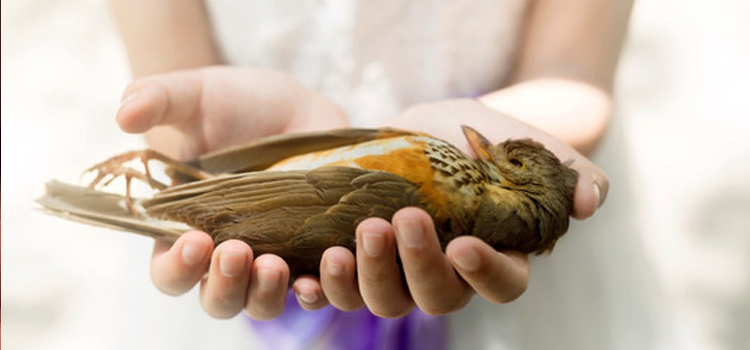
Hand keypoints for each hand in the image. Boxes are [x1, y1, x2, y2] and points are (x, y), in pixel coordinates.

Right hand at [116, 66, 348, 318]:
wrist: (290, 104)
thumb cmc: (230, 104)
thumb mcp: (191, 95)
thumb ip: (156, 99)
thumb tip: (124, 115)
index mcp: (184, 230)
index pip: (170, 272)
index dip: (178, 268)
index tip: (195, 241)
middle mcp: (225, 253)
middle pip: (218, 299)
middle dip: (224, 285)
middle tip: (238, 251)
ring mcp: (271, 255)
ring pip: (263, 302)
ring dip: (267, 292)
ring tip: (276, 265)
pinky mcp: (312, 250)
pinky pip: (316, 288)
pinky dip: (319, 288)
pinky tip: (324, 267)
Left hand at [296, 99, 607, 316]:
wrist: (414, 126)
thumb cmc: (472, 134)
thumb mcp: (517, 139)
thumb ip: (561, 167)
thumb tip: (591, 201)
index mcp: (495, 254)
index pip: (503, 285)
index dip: (485, 275)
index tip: (464, 244)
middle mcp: (448, 274)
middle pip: (440, 300)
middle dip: (420, 265)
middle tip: (403, 219)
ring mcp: (400, 275)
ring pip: (387, 302)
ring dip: (371, 275)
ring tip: (360, 231)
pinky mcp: (359, 265)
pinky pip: (343, 293)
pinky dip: (327, 287)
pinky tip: (315, 265)